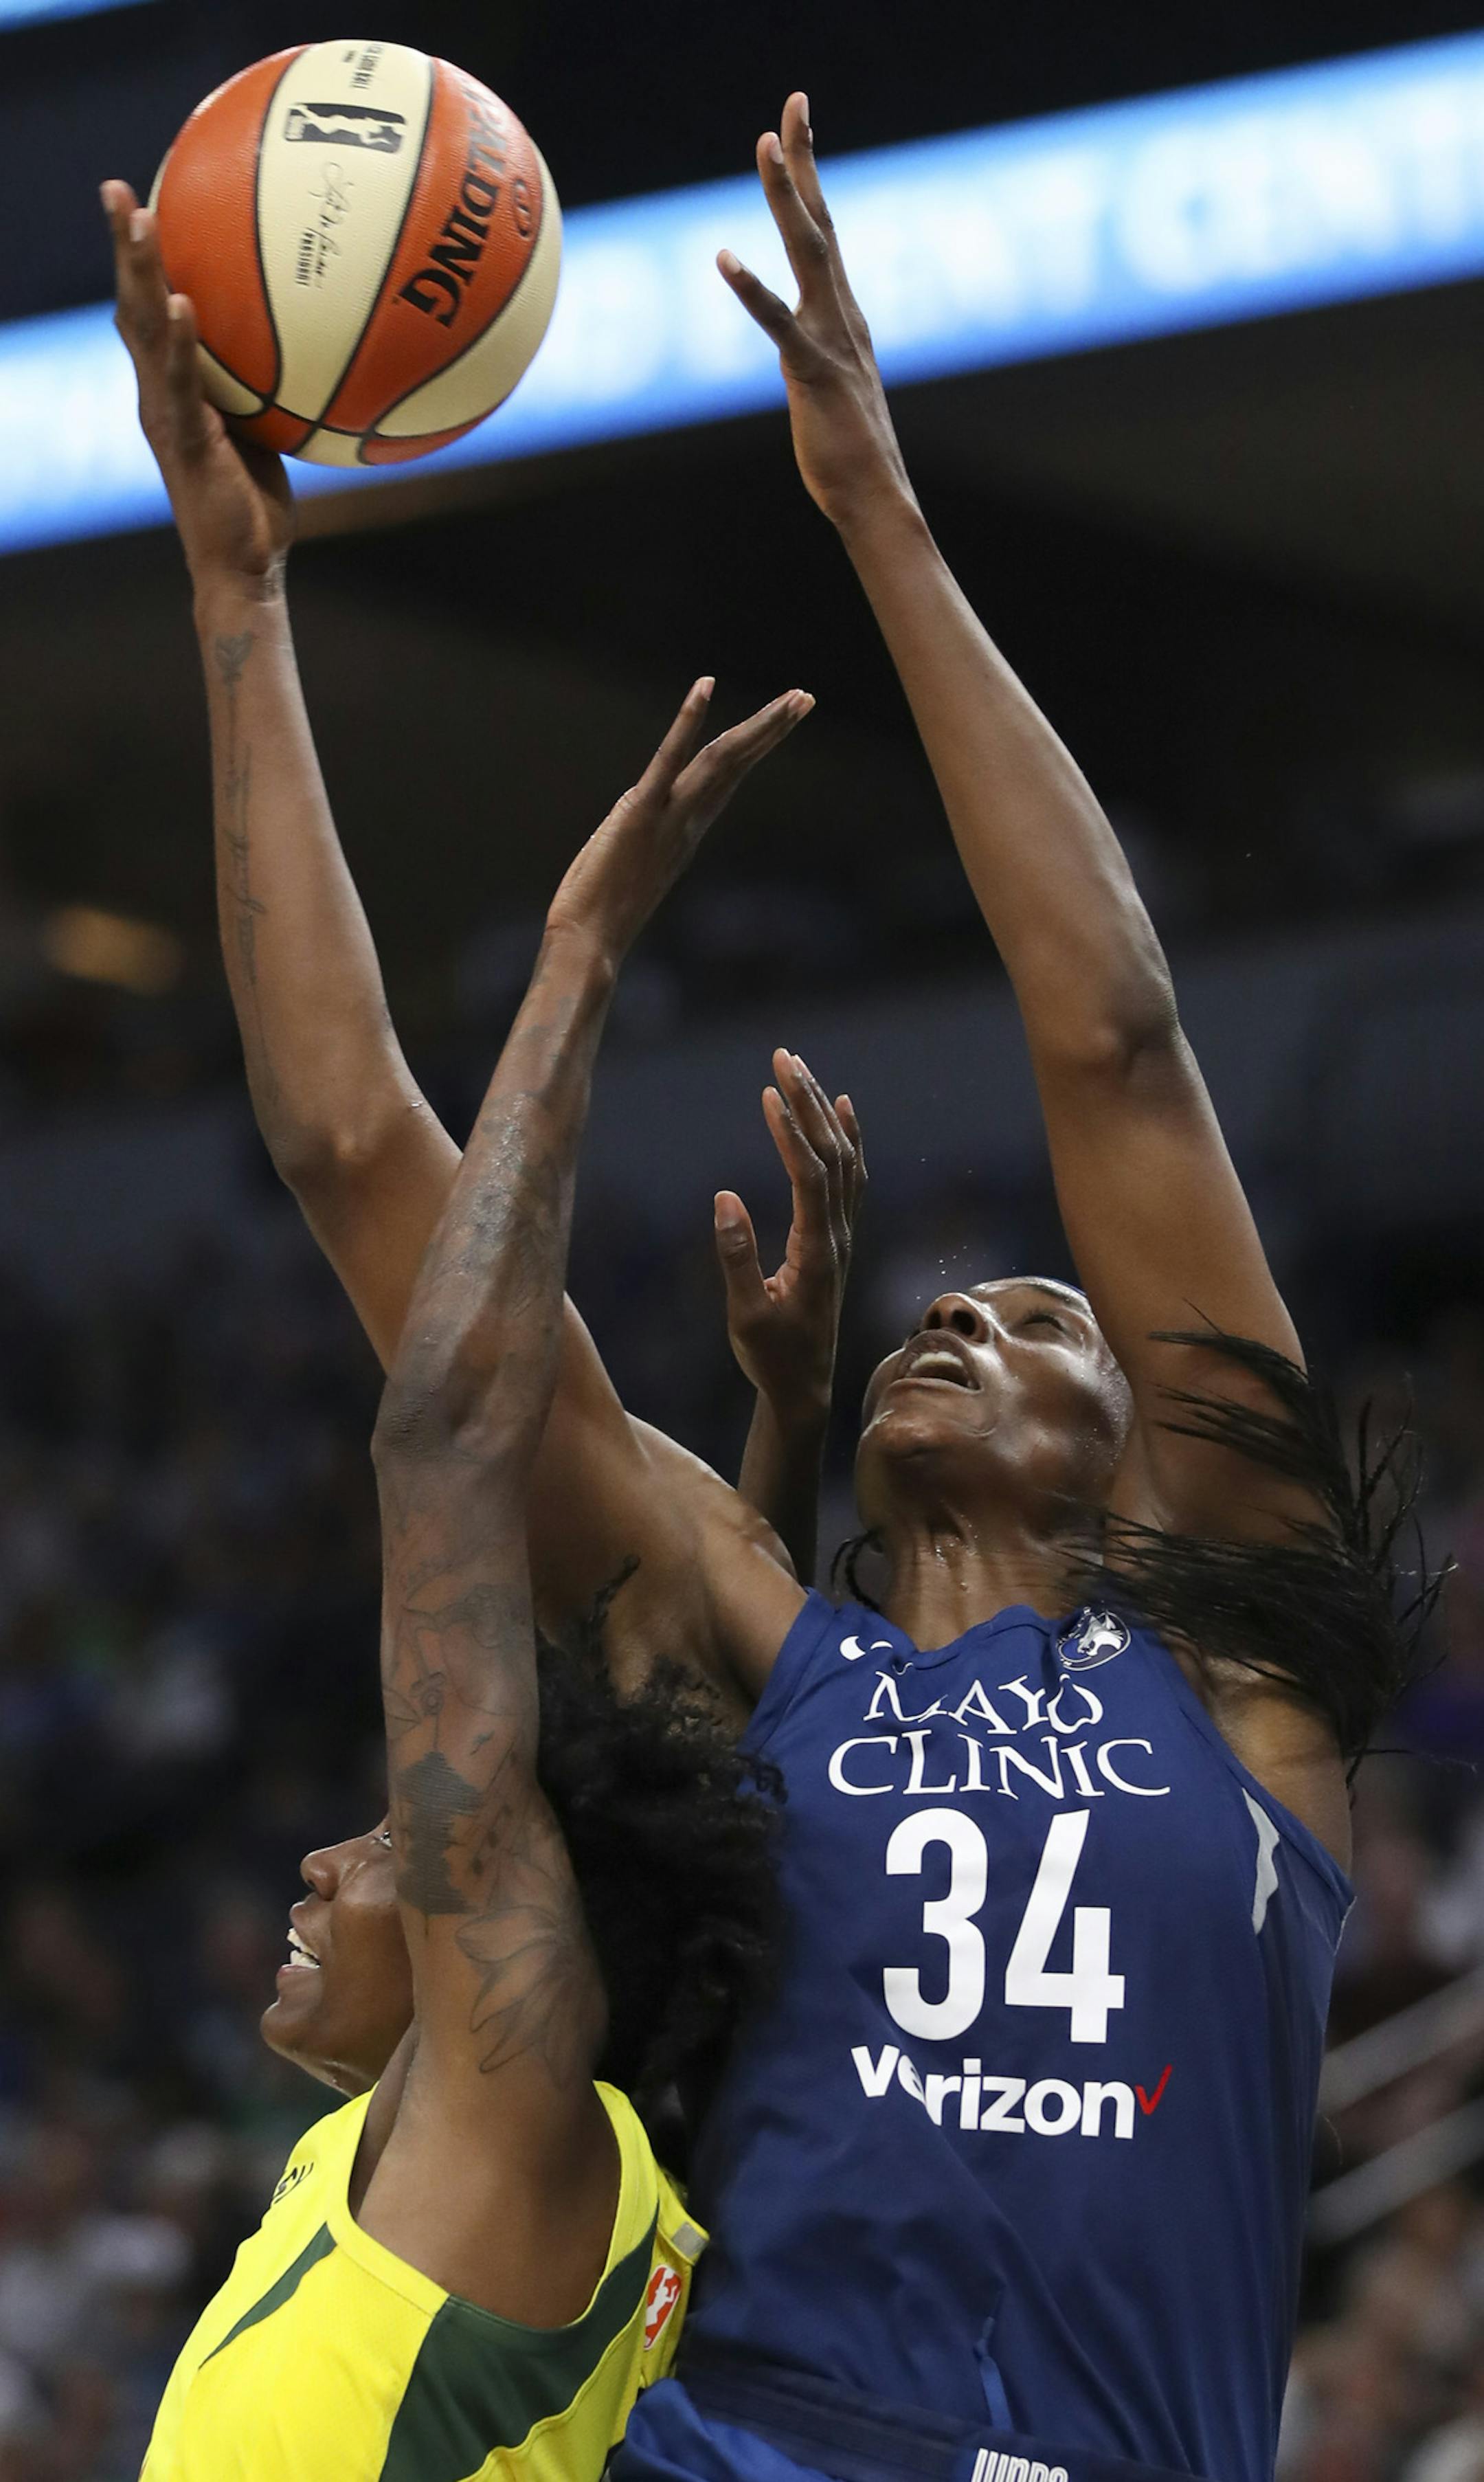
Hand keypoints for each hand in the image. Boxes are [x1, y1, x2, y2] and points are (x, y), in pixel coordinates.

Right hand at [103, 181, 293, 594]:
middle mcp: (158, 392)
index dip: (140, 257)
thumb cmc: (257, 506)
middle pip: (132, 303)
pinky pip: (181, 383)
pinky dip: (181, 341)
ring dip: (140, 272)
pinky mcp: (185, 441)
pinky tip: (182, 302)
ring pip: (144, 331)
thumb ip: (270, 389)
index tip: (140, 200)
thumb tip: (315, 349)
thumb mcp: (267, 433)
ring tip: (138, 219)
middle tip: (115, 186)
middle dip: (123, 244)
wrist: (244, 568)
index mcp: (173, 387)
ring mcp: (166, 415)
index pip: (149, 308)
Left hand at [544, 678, 812, 964]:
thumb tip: (646, 826)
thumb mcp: (633, 868)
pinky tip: (705, 686)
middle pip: (738, 764)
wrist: (589, 944)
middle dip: (773, 729)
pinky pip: (669, 759)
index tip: (784, 718)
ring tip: (792, 697)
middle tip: (805, 697)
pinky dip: (688, 720)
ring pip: (721, 761)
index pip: (729, 778)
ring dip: (758, 724)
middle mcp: (687, 821)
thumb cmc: (600, 917)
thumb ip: (647, 841)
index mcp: (686, 831)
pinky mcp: (638, 812)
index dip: (756, 745)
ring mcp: (668, 816)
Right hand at [716, 1050, 865, 1420]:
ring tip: (801, 1070)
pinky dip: (848, 1136)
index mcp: (816, 1252)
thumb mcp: (745, 1316)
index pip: (808, 1177)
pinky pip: (851, 1176)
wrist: (806, 1387)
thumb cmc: (771, 1357)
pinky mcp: (840, 1239)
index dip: (789, 1133)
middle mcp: (838, 1236)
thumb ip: (737, 1258)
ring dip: (823, 1111)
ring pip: (843, 1160)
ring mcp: (844, 1236)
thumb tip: (725, 1197)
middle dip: (808, 1102)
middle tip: (783, 1056)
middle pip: (831, 1155)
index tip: (767, 1093)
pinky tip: (841, 1108)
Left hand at [719, 94, 913, 532]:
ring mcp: (831, 340)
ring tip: (766, 146)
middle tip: (793, 103)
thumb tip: (804, 348)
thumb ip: (817, 356)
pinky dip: (751, 287)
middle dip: (805, 160)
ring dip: (788, 197)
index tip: (797, 125)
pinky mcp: (813, 373)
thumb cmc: (850, 454)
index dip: (811, 177)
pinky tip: (724, 256)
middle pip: (822, 222)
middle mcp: (842, 315)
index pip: (826, 232)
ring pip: (809, 253)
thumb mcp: (831, 389)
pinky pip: (779, 323)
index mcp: (845, 316)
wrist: (875, 498)